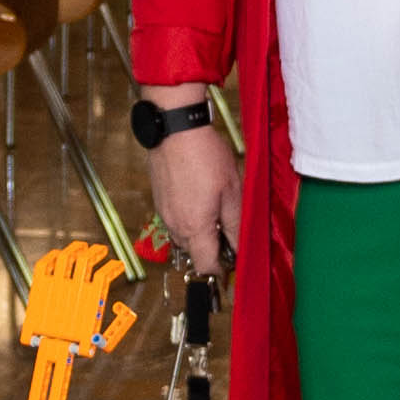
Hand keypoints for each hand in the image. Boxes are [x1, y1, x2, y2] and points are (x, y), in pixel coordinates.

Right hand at [149, 114, 238, 274]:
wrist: (176, 129)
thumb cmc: (206, 156)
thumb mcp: (232, 192)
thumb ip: (236, 225)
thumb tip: (241, 250)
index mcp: (195, 228)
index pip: (206, 266)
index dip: (221, 270)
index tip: (233, 263)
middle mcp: (175, 225)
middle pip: (194, 253)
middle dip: (211, 250)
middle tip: (229, 232)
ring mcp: (164, 213)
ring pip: (183, 237)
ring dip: (199, 233)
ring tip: (215, 211)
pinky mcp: (159, 199)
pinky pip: (175, 220)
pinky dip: (188, 218)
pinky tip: (200, 198)